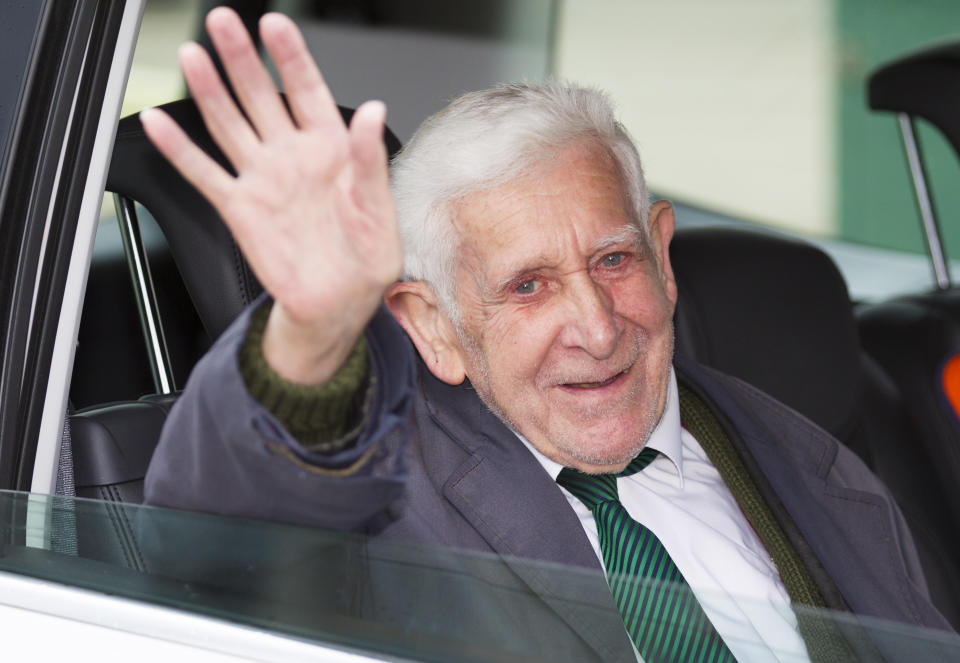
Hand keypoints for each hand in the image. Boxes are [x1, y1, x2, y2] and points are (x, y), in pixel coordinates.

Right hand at [140, 8, 400, 383]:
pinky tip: (159, 123)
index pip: (308, 90)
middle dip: (241, 58)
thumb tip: (373, 112)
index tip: (275, 24)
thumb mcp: (379, 209)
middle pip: (260, 95)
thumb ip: (371, 160)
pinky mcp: (241, 208)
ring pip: (229, 124)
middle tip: (222, 22)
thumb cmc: (366, 257)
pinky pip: (205, 173)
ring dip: (209, 91)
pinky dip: (179, 150)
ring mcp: (264, 179)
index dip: (290, 56)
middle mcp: (294, 156)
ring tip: (191, 56)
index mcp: (333, 149)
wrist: (339, 303)